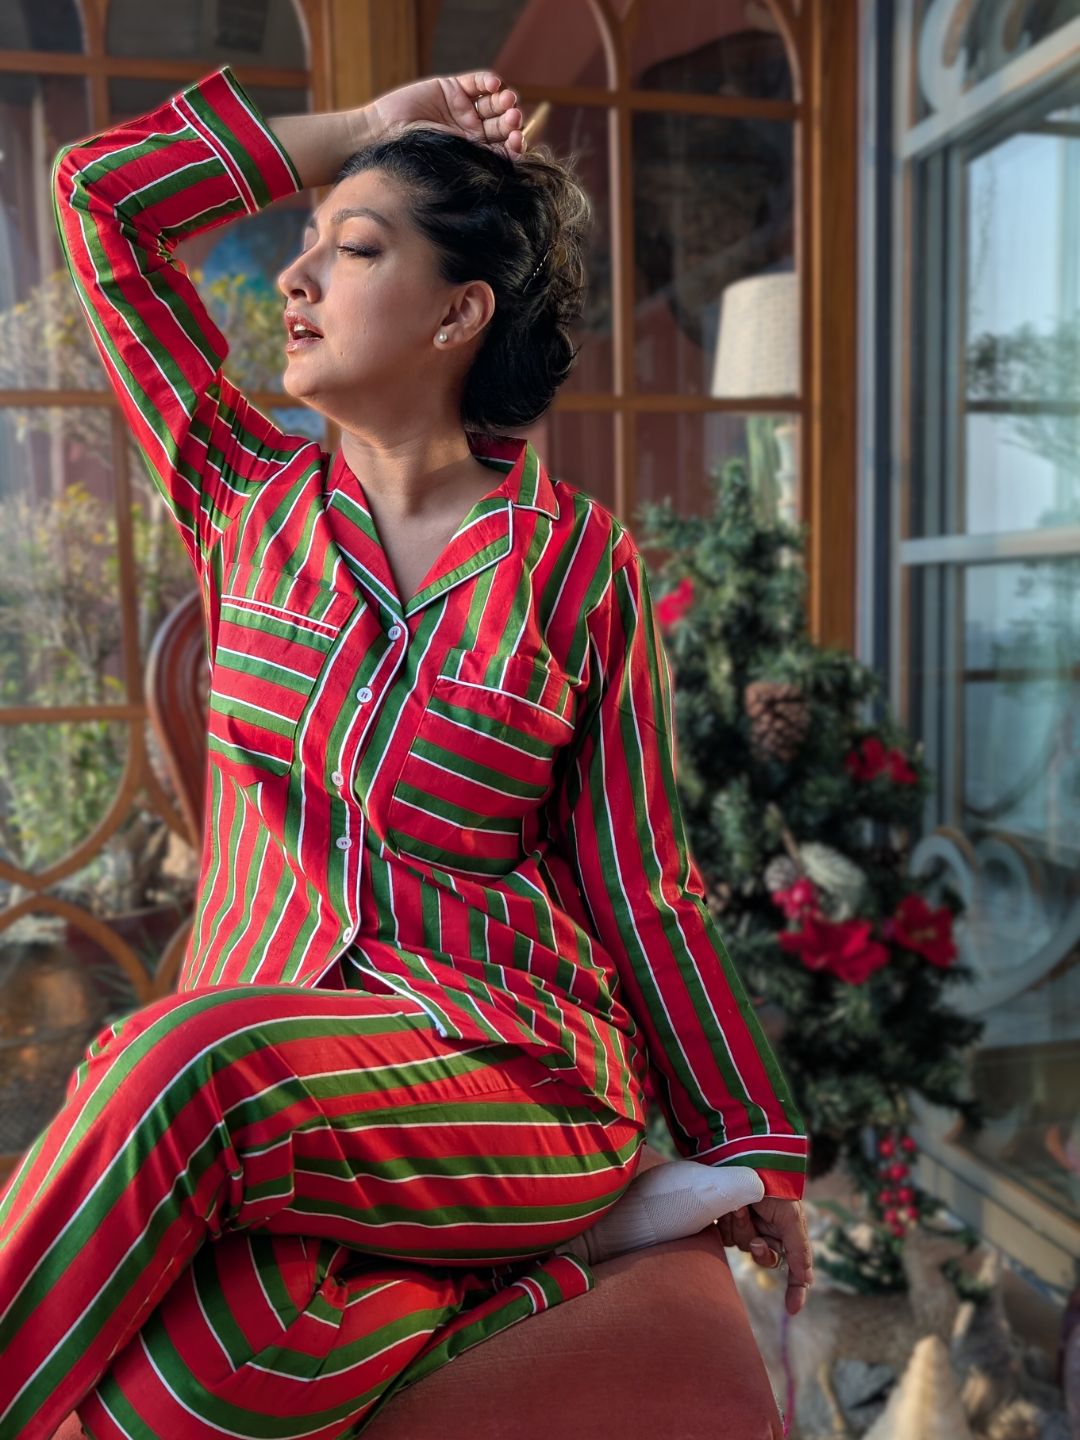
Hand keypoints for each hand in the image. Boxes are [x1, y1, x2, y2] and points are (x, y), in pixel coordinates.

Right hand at [369, 70, 525, 161]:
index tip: (518, 145)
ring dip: (504, 101)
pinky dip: (488, 81)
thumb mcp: (448, 162)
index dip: (514, 146)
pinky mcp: (453, 88)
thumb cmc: (412, 157)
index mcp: (475, 154)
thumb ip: (475, 163)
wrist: (383, 135)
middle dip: (510, 122)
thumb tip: (508, 171)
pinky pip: (476, 82)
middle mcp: (473, 131)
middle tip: (514, 120)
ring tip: (507, 101)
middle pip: (501, 124)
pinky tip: (494, 84)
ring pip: (493, 103)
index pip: (502, 149)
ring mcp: (464, 109)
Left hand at [716, 1196, 812, 1315]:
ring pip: (743, 1245)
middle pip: (764, 1257)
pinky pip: (726, 1235)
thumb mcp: (792, 1218)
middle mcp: (767, 1230)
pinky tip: (729, 1206)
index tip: (792, 1310)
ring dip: (742, 1227)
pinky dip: (728, 1222)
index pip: (795, 1267)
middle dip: (759, 1248)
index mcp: (787, 1230)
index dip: (795, 1290)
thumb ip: (800, 1250)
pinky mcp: (726, 1220)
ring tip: (740, 1205)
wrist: (743, 1158)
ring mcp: (745, 1225)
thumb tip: (808, 1280)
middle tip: (756, 1237)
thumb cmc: (774, 1186)